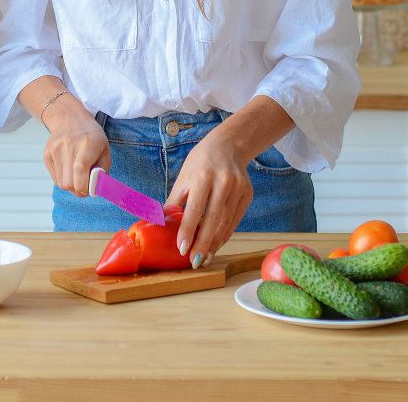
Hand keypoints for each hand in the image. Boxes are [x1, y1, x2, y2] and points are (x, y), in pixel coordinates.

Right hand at [43, 103, 110, 197]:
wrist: (70, 119)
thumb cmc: (91, 137)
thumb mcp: (104, 150)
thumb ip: (103, 171)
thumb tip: (95, 189)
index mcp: (87, 143)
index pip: (81, 170)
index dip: (86, 186)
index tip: (91, 188)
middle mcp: (68, 145)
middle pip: (69, 183)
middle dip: (79, 190)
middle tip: (85, 186)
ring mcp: (55, 150)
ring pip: (61, 184)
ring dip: (71, 186)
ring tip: (78, 177)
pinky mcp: (47, 155)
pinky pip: (55, 178)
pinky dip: (64, 180)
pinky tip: (69, 170)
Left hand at [166, 127, 252, 267]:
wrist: (229, 146)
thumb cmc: (201, 162)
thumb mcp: (183, 177)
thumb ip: (174, 201)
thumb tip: (159, 223)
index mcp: (202, 176)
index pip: (194, 209)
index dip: (188, 230)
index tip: (182, 248)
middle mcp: (223, 182)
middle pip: (213, 219)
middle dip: (203, 243)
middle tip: (194, 261)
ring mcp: (238, 188)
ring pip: (226, 223)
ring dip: (214, 243)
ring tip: (203, 257)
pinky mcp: (247, 194)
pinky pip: (235, 220)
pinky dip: (225, 234)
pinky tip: (216, 244)